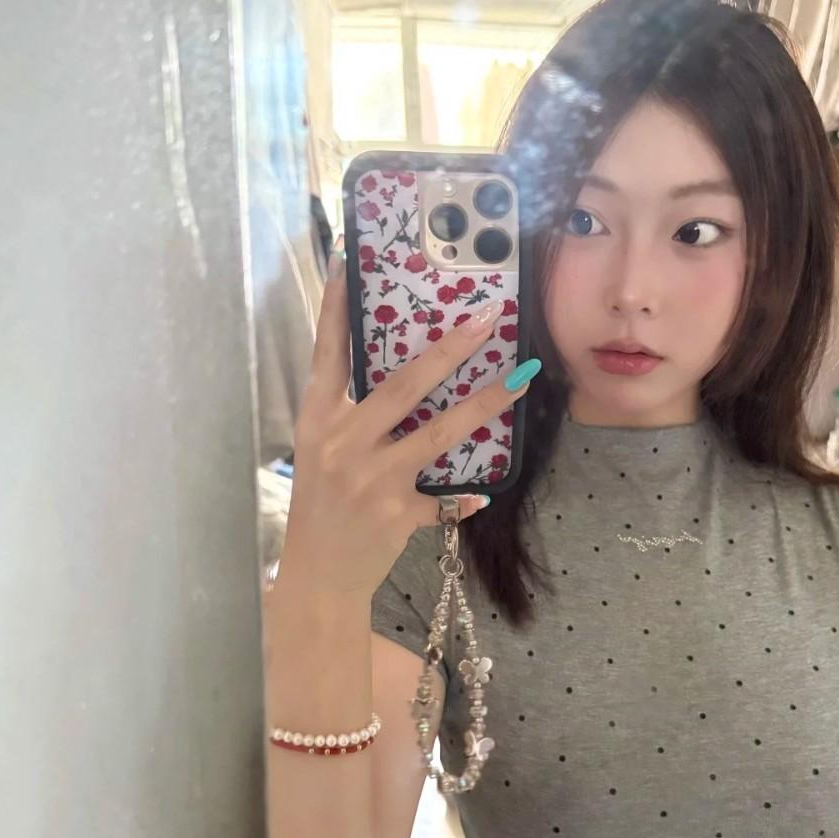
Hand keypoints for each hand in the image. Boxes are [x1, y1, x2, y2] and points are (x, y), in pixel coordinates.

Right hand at [278, 253, 535, 599]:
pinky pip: (442, 501)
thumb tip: (405, 376)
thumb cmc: (323, 507)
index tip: (350, 261)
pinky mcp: (395, 515)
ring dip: (484, 406)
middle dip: (448, 350)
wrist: (317, 576)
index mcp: (318, 420)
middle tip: (485, 320)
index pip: (327, 353)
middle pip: (402, 386)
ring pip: (437, 434)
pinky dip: (460, 499)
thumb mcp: (322, 452)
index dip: (338, 307)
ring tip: (520, 381)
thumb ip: (351, 415)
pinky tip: (480, 494)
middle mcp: (342, 443)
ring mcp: (369, 480)